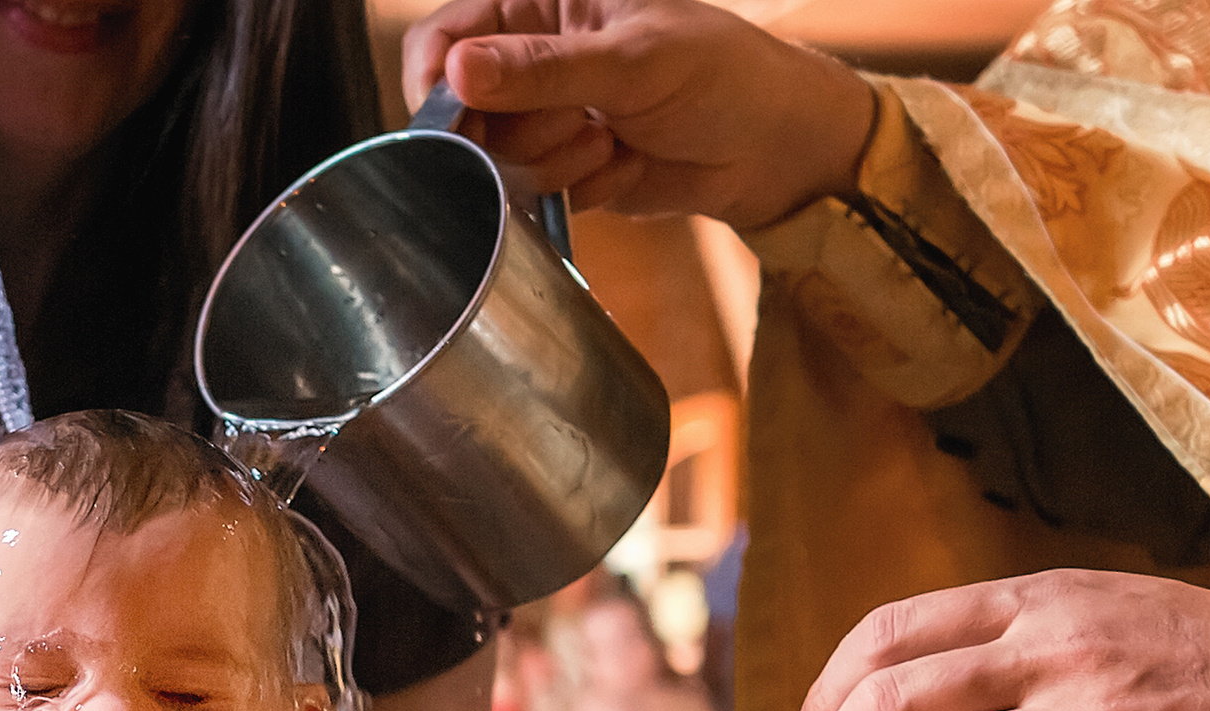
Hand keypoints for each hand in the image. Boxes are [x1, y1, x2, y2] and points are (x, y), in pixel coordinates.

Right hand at [401, 0, 875, 229]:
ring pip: (499, 159)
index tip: (452, 121)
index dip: (436, 80)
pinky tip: (622, 163)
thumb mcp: (632, 60)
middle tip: (579, 122)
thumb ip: (542, 68)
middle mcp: (532, 58)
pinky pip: (535, 192)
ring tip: (612, 140)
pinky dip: (577, 187)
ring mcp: (547, 117)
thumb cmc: (719, 73)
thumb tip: (460, 71)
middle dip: (519, 130)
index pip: (446, 36)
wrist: (774, 148)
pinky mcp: (563, 169)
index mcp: (539, 2)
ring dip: (557, 161)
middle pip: (465, 110)